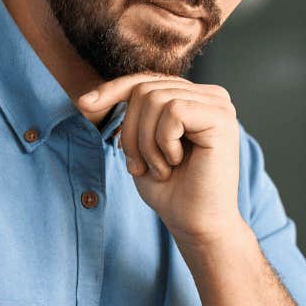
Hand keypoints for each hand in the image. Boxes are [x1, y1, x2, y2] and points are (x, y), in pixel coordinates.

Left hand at [79, 74, 242, 247]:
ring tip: (160, 168)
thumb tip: (90, 95)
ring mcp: (219, 105)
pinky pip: (173, 112)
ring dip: (146, 142)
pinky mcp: (222, 118)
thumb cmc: (170, 190)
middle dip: (130, 131)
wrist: (196, 225)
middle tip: (140, 166)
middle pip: (145, 89)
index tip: (83, 105)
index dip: (111, 90)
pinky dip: (163, 142)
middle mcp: (210, 95)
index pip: (145, 80)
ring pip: (155, 99)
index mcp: (193, 98)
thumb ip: (130, 115)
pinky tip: (175, 163)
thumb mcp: (141, 146)